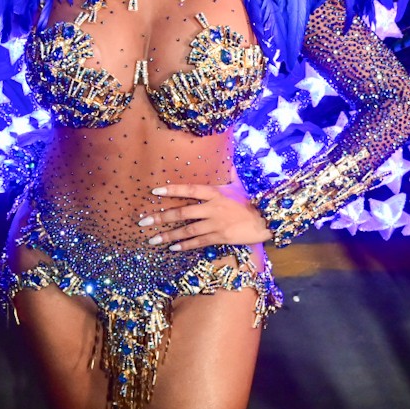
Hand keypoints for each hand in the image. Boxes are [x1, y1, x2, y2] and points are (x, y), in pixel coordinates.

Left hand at [138, 180, 271, 250]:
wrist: (266, 219)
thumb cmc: (252, 200)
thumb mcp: (238, 184)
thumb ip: (229, 173)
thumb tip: (227, 161)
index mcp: (215, 192)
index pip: (189, 189)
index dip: (172, 190)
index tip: (154, 192)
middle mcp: (212, 207)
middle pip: (181, 212)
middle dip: (160, 217)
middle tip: (143, 221)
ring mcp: (215, 223)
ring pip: (186, 230)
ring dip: (168, 235)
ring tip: (152, 239)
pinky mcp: (220, 237)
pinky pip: (198, 242)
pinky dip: (184, 245)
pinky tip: (172, 248)